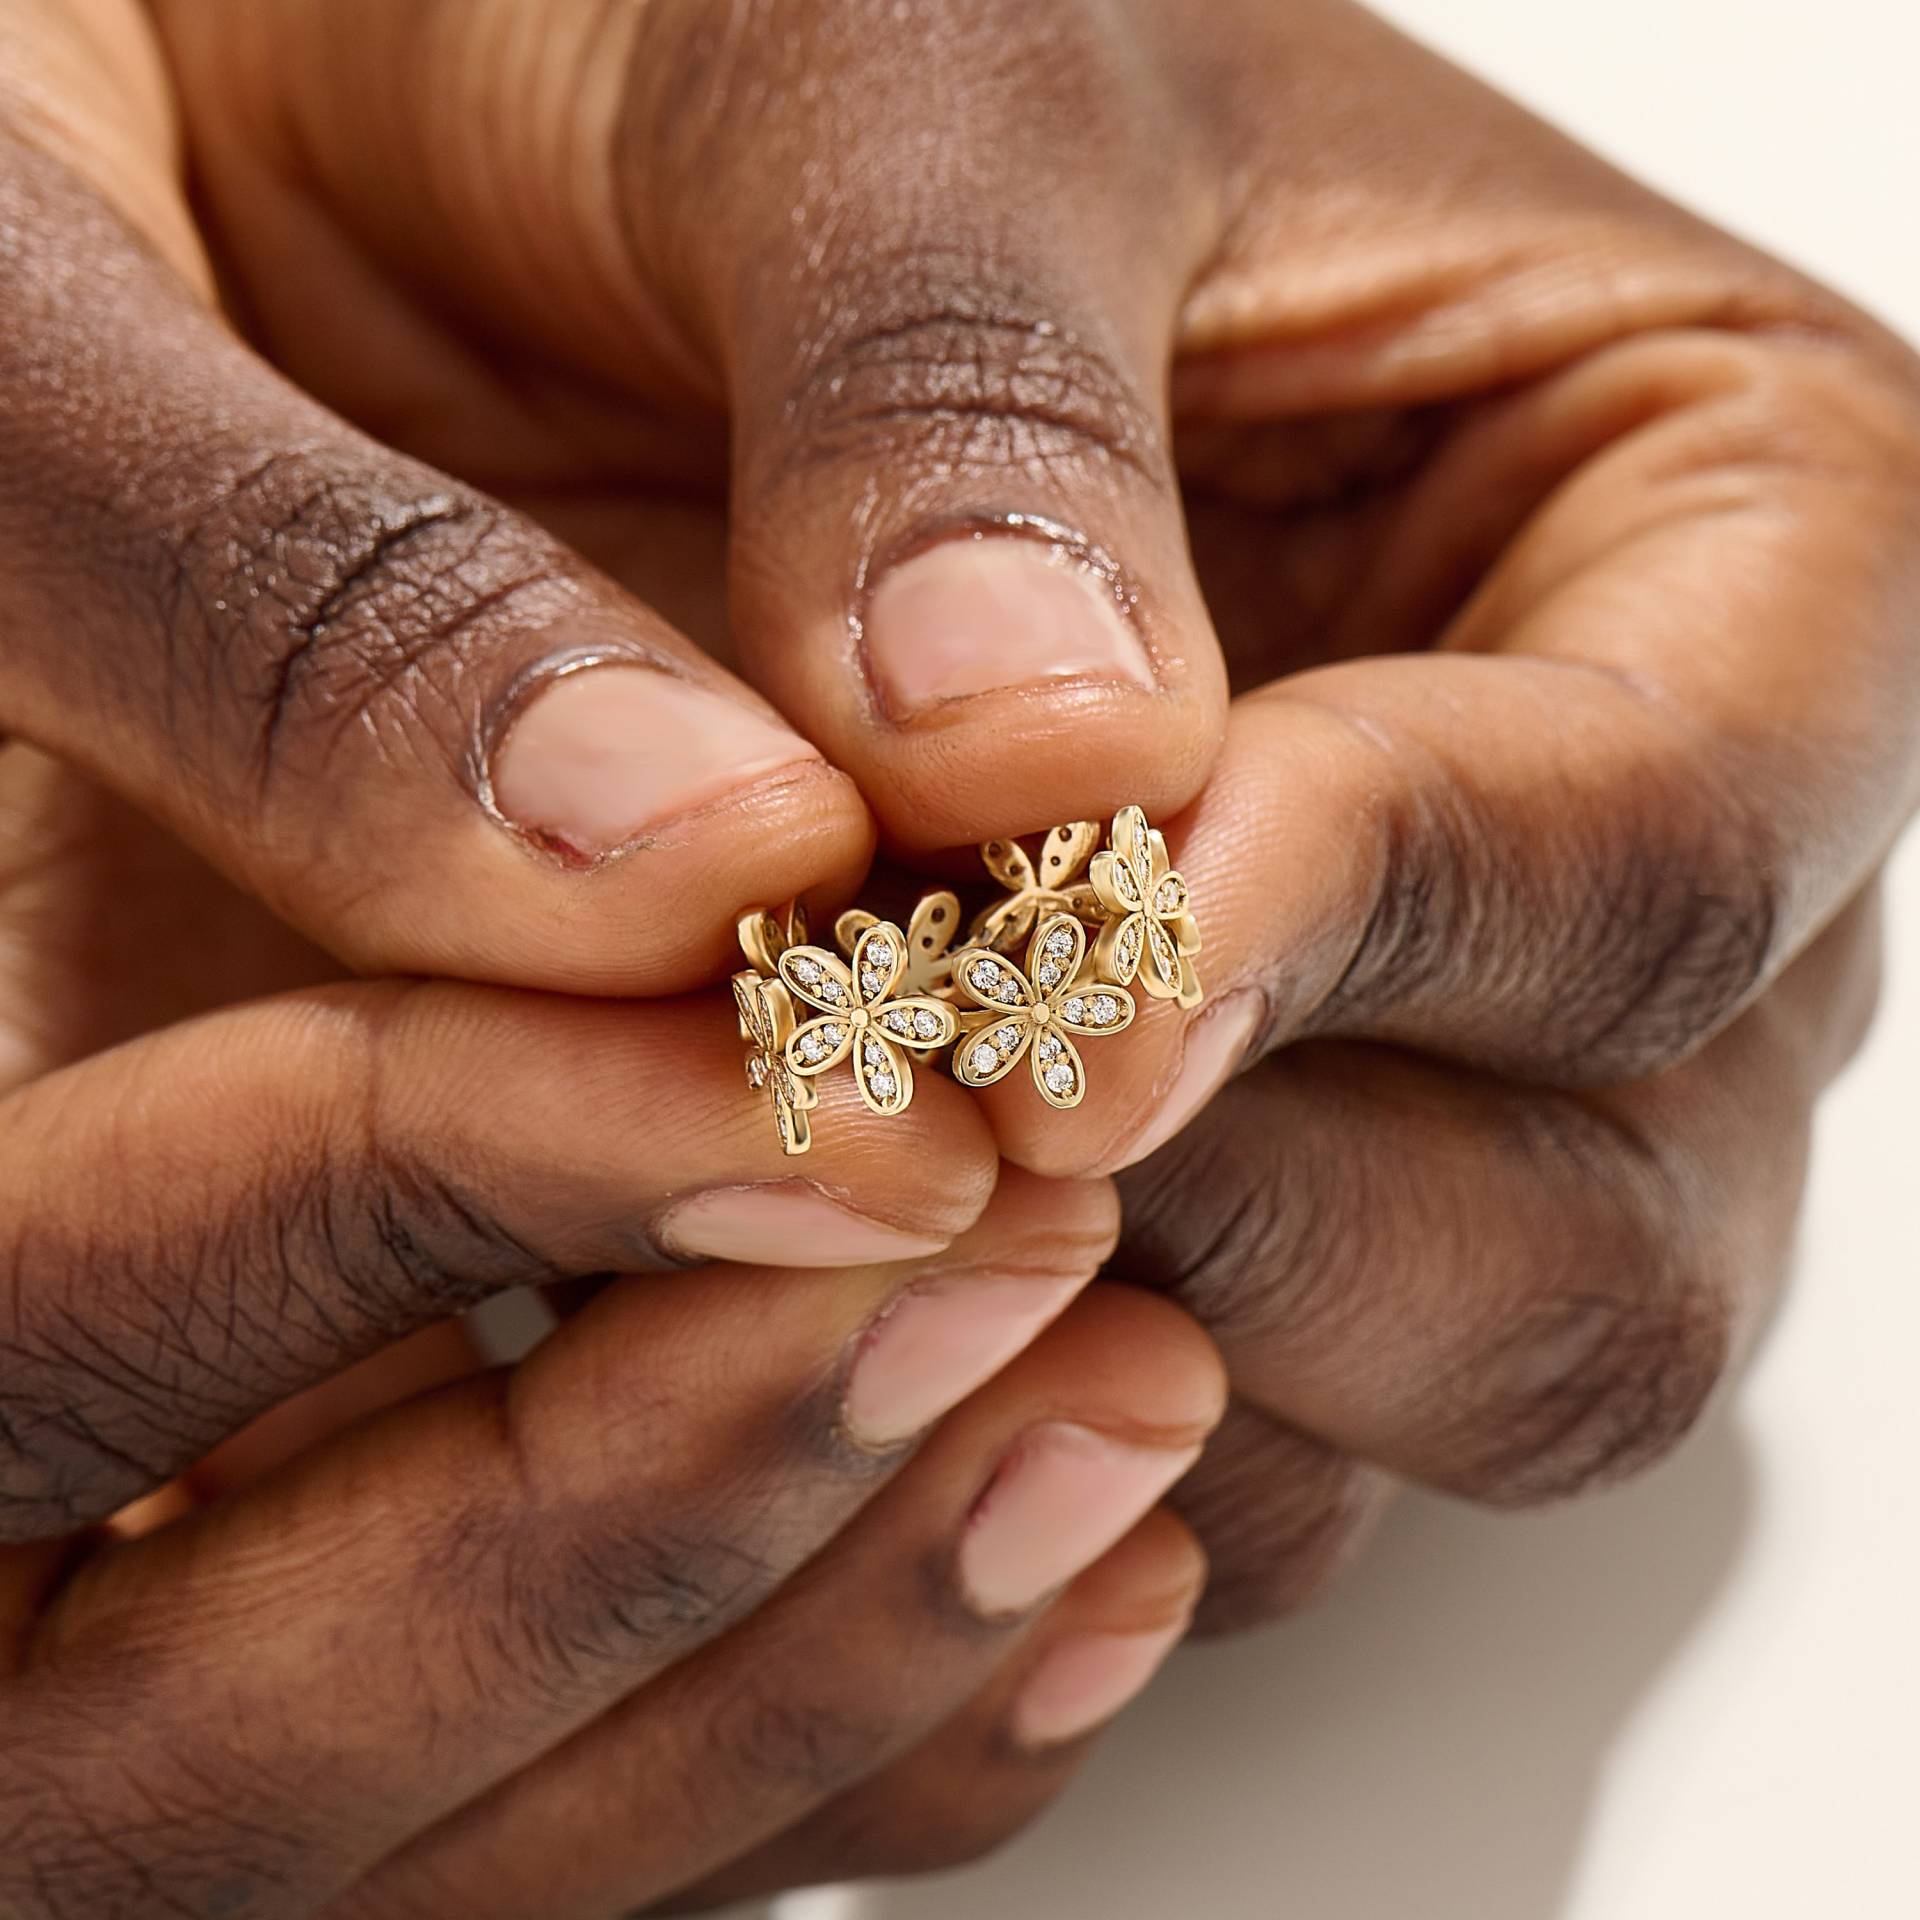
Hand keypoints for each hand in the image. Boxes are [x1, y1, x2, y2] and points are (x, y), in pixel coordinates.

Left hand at [893, 9, 1912, 1623]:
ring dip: (1130, 1370)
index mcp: (1698, 525)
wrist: (545, 182)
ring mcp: (1415, 1075)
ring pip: (1404, 1391)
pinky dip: (1010, 1439)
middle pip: (1608, 1235)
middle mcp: (1585, 863)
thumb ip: (953, 385)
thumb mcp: (880, 79)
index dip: (1394, 938)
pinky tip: (789, 1306)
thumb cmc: (798, 41)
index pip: (1675, 842)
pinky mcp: (1214, 1200)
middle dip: (1288, 1231)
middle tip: (942, 1136)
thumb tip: (1038, 756)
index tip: (1068, 995)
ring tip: (828, 1215)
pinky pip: (1199, 1445)